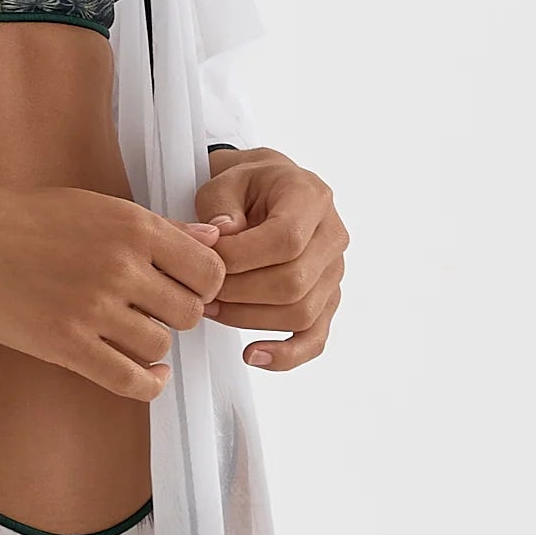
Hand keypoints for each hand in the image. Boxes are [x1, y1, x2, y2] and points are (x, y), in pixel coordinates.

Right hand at [0, 180, 228, 400]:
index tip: (186, 290)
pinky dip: (149, 384)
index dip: (205, 286)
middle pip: (189, 313)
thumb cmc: (28, 219)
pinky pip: (130, 380)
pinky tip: (148, 375)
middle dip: (176, 316)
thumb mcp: (100, 208)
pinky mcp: (66, 344)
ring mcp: (93, 308)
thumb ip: (161, 227)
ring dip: (152, 346)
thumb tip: (213, 239)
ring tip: (130, 333)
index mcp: (133, 227)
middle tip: (152, 312)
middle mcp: (120, 266)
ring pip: (160, 346)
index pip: (209, 271)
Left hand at [198, 147, 347, 369]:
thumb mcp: (224, 179)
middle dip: (238, 293)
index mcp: (311, 197)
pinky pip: (315, 338)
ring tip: (212, 310)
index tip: (205, 261)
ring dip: (248, 320)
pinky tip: (252, 355)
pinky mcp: (327, 300)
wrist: (267, 190)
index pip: (286, 239)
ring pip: (301, 314)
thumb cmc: (245, 186)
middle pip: (293, 283)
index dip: (240, 258)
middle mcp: (333, 236)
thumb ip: (219, 206)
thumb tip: (221, 237)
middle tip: (201, 292)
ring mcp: (334, 272)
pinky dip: (286, 355)